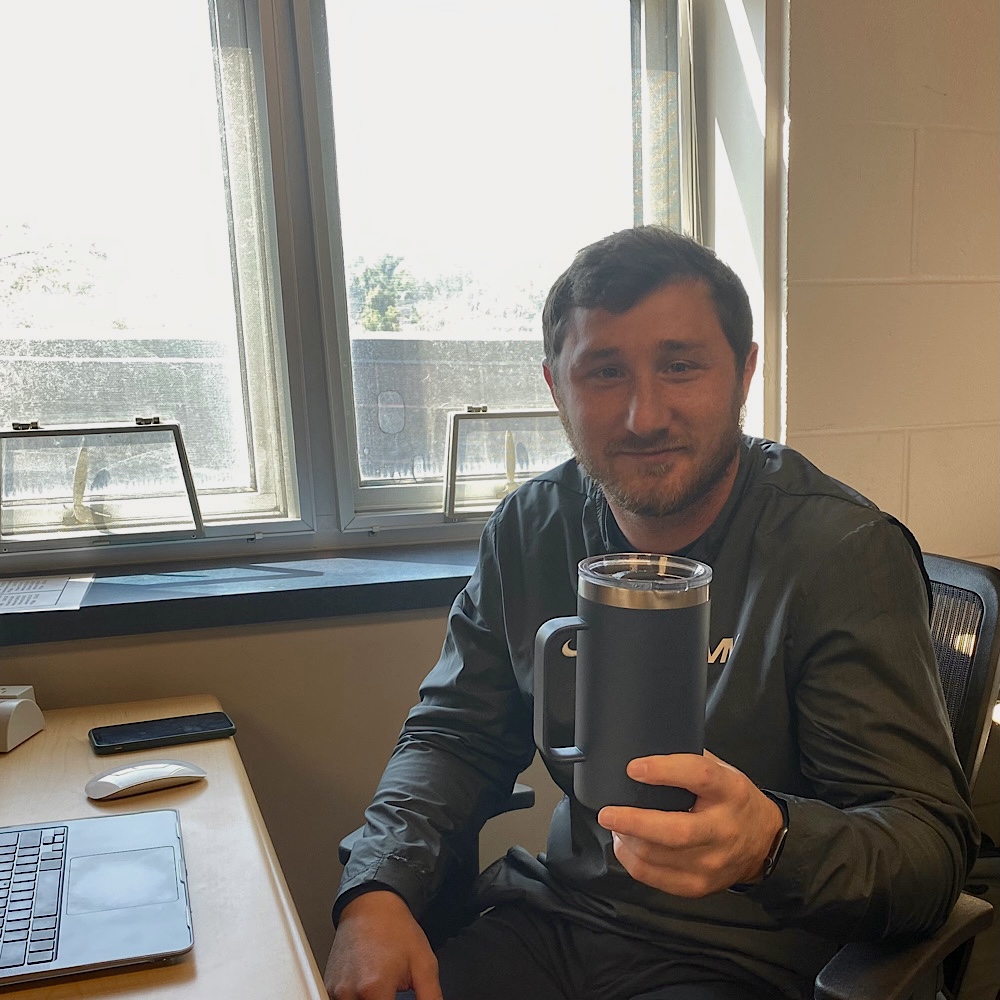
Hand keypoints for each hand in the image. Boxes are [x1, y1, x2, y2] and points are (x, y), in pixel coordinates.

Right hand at [324, 890, 442, 999]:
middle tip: (393, 991)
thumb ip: (431, 997)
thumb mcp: (425, 964)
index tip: (401, 999)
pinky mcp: (328, 986)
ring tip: (380, 988)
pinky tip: (367, 986)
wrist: (372, 904)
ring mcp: (335, 990)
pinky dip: (355, 998)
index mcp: (375, 989)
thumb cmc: (396, 929)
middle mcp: (350, 992)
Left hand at [596, 751, 783, 896]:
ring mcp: (712, 862)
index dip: (664, 771)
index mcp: (729, 791)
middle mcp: (722, 829)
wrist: (764, 843)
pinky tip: (626, 845)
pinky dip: (632, 861)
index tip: (634, 768)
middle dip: (634, 822)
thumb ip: (689, 761)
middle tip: (608, 813)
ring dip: (627, 841)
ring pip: (658, 857)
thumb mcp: (722, 770)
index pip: (699, 776)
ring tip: (615, 826)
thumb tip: (645, 750)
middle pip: (675, 831)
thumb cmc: (734, 801)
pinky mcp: (699, 885)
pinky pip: (655, 877)